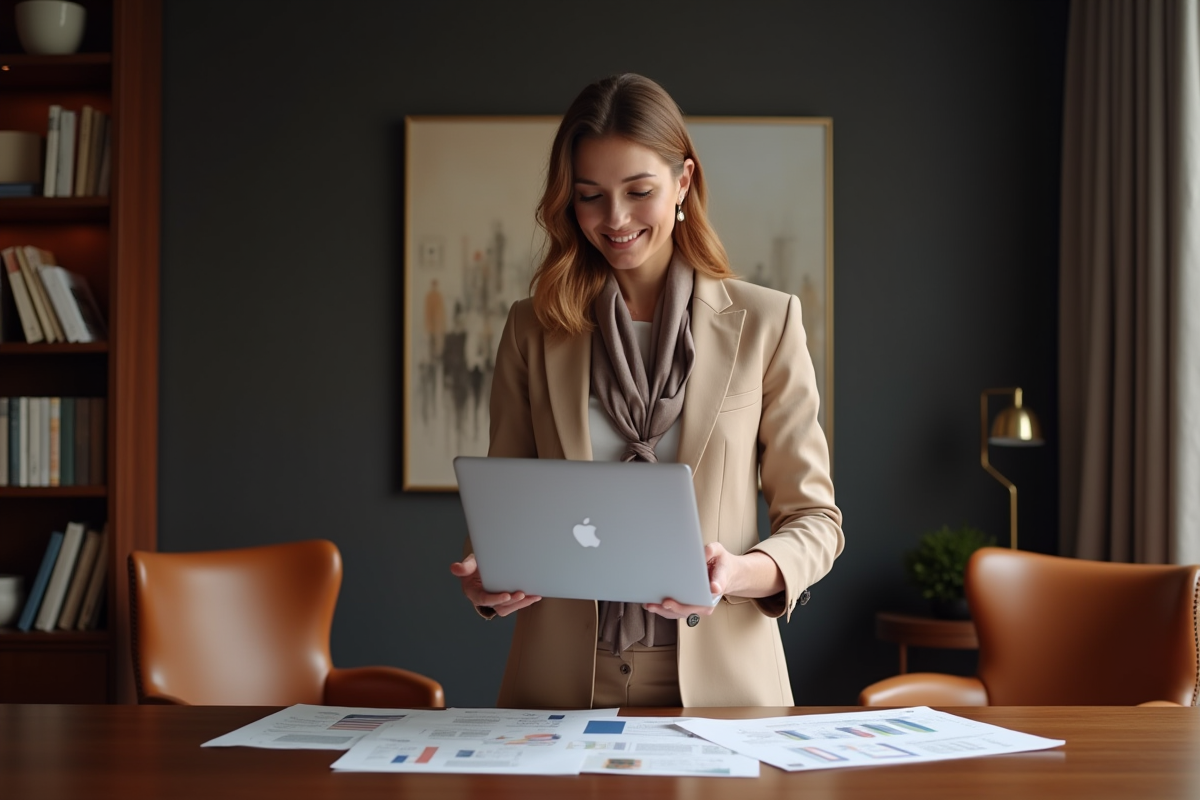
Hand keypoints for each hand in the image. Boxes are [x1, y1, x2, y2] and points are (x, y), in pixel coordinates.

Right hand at [450, 554, 541, 616]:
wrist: (481, 568)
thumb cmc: (475, 567)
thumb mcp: (469, 564)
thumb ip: (464, 567)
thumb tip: (454, 568)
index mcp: (474, 592)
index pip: (484, 599)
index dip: (494, 599)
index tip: (506, 595)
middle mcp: (485, 599)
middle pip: (498, 606)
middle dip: (511, 602)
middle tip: (522, 594)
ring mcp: (495, 601)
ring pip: (508, 608)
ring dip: (521, 603)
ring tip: (533, 596)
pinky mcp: (504, 600)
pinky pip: (514, 605)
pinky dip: (525, 601)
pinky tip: (535, 595)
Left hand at [643, 542, 782, 618]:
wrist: (725, 573)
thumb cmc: (719, 562)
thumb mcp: (719, 551)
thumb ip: (712, 550)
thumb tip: (704, 553)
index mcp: (719, 584)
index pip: (715, 589)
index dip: (714, 588)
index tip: (712, 588)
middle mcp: (708, 599)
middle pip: (695, 608)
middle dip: (678, 607)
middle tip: (665, 603)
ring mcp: (699, 605)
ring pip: (683, 613)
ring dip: (667, 612)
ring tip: (652, 606)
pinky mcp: (691, 606)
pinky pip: (678, 612)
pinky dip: (665, 611)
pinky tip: (653, 606)